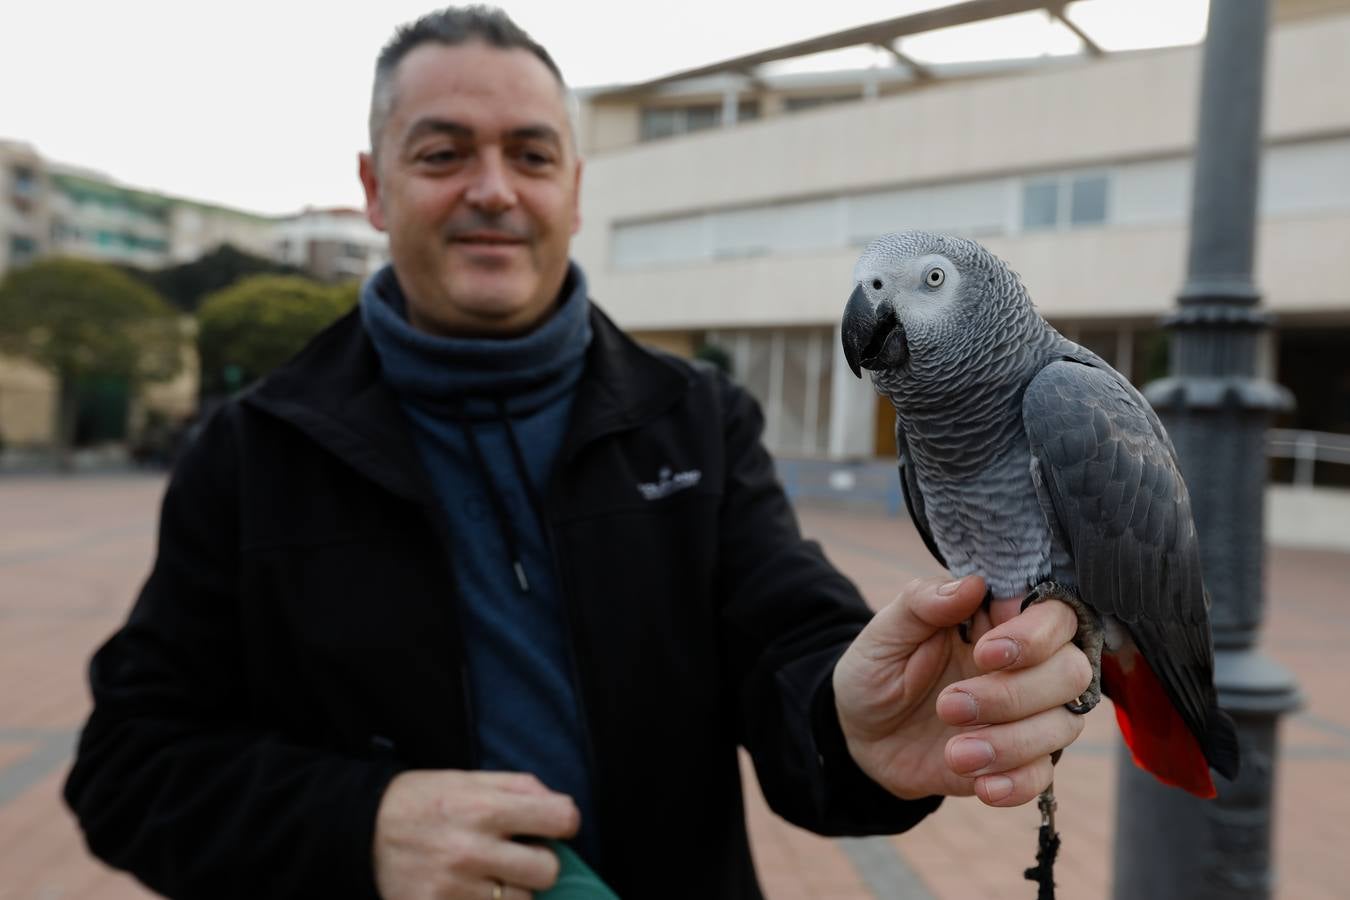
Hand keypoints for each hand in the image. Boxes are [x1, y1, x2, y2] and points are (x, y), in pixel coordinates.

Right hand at [373, 770, 579, 899]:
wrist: (362, 831)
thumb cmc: (424, 800)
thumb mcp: (469, 779)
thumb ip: (520, 787)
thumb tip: (563, 810)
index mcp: (483, 808)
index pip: (561, 818)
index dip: (563, 822)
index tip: (552, 826)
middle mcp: (472, 850)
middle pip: (548, 870)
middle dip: (539, 862)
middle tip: (517, 856)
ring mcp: (454, 888)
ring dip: (513, 891)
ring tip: (488, 875)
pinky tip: (470, 893)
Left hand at [832, 575, 1090, 806]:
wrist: (859, 733)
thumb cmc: (878, 669)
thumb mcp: (887, 632)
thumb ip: (924, 602)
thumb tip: (972, 584)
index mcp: (998, 621)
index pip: (1055, 614)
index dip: (1034, 635)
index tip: (986, 653)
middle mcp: (1027, 665)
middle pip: (1071, 671)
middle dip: (1015, 694)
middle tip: (950, 705)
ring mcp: (1027, 715)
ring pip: (1063, 725)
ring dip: (1012, 742)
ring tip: (954, 752)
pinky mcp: (1017, 760)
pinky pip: (1043, 774)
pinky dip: (1018, 782)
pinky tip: (982, 786)